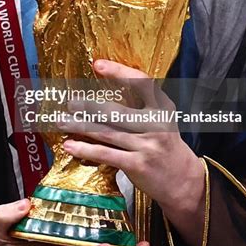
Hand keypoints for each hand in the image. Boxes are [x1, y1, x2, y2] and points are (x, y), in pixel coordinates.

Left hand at [60, 59, 204, 215]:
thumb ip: (140, 106)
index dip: (120, 71)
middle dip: (89, 105)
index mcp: (163, 107)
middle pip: (117, 110)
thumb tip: (102, 92)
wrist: (183, 181)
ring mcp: (147, 145)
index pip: (142, 82)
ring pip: (107, 132)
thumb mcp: (161, 120)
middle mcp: (156, 124)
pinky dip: (85, 149)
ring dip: (80, 126)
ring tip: (61, 120)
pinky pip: (106, 154)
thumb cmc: (165, 144)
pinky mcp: (137, 165)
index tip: (98, 65)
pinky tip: (69, 145)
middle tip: (70, 101)